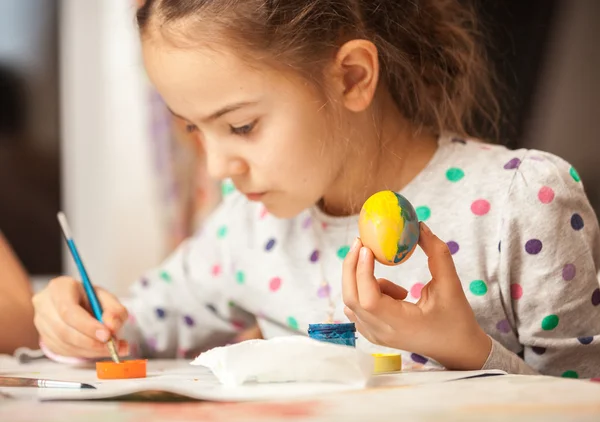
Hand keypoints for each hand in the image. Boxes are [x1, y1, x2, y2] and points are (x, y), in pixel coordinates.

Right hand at [32, 276, 128, 358]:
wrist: (77, 304)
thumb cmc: (91, 299)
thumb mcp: (108, 298)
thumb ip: (115, 311)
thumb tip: (112, 327)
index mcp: (60, 288)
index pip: (68, 310)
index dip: (88, 325)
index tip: (107, 335)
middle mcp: (45, 304)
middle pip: (64, 329)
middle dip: (91, 341)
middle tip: (112, 345)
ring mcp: (41, 323)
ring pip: (64, 343)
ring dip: (90, 350)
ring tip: (111, 348)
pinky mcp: (44, 338)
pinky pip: (64, 351)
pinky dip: (84, 353)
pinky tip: (98, 349)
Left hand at [342, 222, 490, 369]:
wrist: (458, 349)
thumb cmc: (457, 319)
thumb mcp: (451, 285)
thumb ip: (437, 253)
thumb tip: (419, 226)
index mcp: (401, 324)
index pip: (368, 299)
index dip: (362, 271)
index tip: (367, 247)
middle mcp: (382, 333)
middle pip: (351, 299)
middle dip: (351, 267)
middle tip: (360, 243)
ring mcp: (375, 336)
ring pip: (351, 303)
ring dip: (362, 281)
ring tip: (394, 283)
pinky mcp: (374, 334)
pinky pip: (357, 309)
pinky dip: (366, 292)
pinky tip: (393, 294)